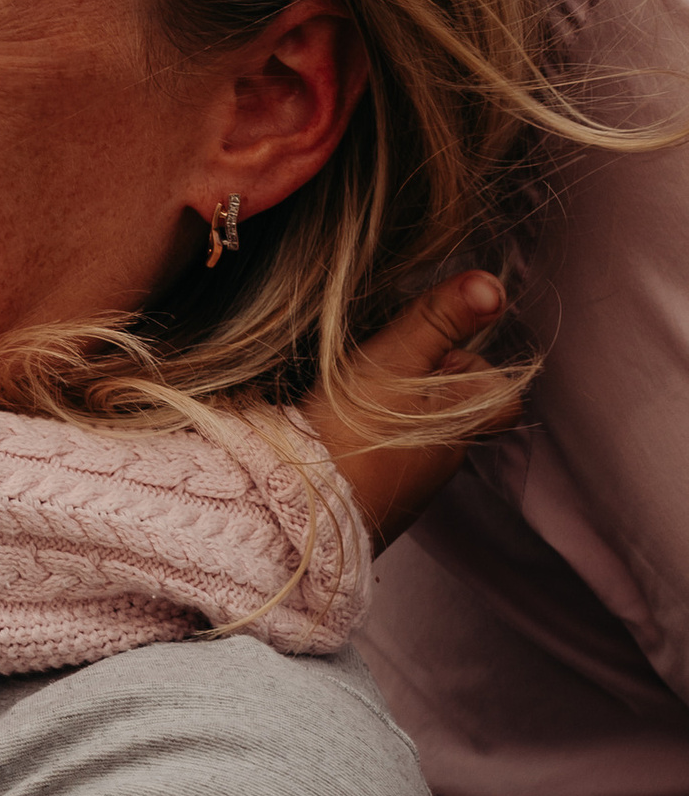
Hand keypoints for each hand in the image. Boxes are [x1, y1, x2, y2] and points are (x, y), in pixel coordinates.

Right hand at [300, 268, 510, 551]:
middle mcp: (444, 461)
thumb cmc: (351, 432)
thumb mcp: (394, 359)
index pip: (499, 394)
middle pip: (450, 407)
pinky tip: (329, 431)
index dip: (473, 368)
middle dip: (420, 383)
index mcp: (461, 425)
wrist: (297, 509)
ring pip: (413, 432)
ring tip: (345, 398)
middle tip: (376, 369)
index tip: (433, 356)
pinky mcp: (372, 502)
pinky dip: (362, 441)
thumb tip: (493, 286)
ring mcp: (409, 486)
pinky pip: (380, 459)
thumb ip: (440, 319)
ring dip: (388, 412)